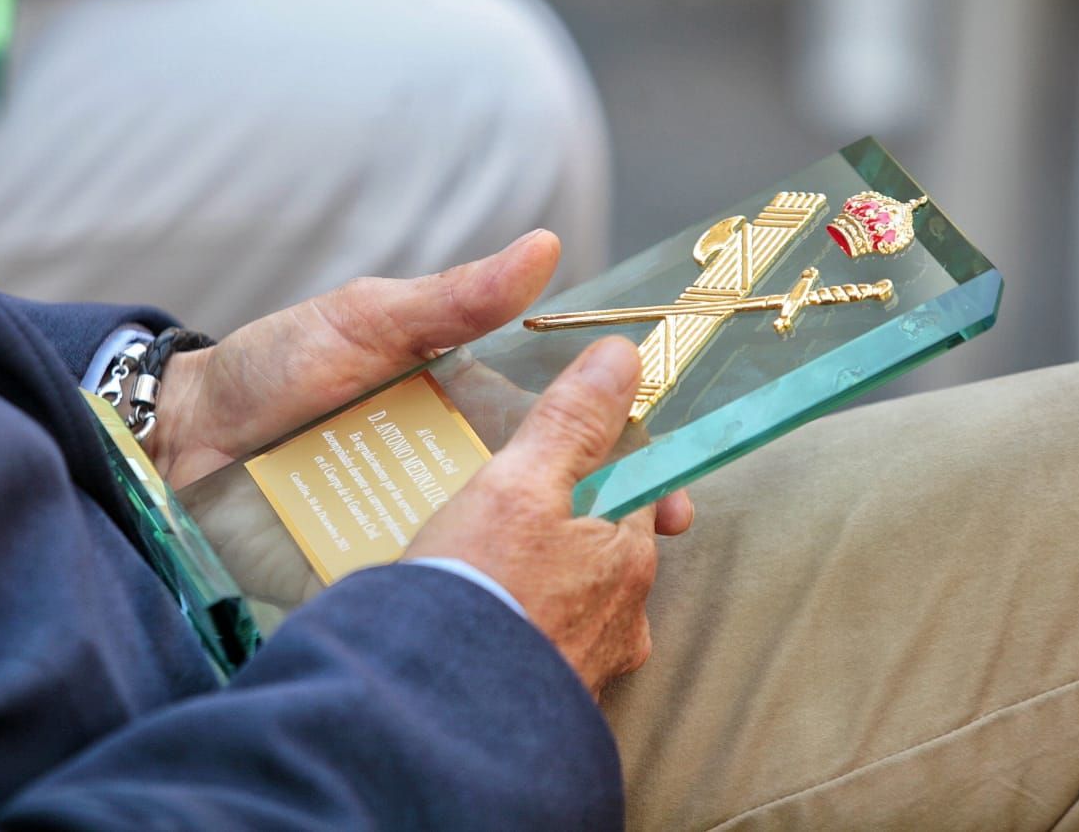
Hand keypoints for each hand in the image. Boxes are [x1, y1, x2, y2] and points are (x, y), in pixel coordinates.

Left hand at [155, 231, 689, 625]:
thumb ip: (453, 300)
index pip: (572, 441)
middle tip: (645, 560)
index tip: (669, 498)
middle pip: (549, 517)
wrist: (180, 436)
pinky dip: (465, 618)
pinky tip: (501, 639)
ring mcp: (420, 533)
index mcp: (474, 414)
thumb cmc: (277, 365)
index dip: (630, 467)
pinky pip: (432, 600)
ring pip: (499, 567)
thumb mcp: (369, 320)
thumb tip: (544, 249)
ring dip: (544, 591)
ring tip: (587, 613)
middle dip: (604, 544)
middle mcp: (458, 480)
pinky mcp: (376, 575)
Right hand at [407, 337, 691, 697]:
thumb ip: (571, 421)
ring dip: (539, 587)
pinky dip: (517, 634)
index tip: (569, 458)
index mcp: (626, 555)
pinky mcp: (550, 707)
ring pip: (575, 605)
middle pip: (603, 549)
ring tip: (480, 572)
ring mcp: (589, 668)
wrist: (439, 721)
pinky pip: (542, 652)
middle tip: (505, 515)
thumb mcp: (519, 483)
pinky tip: (476, 626)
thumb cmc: (480, 593)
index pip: (639, 490)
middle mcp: (624, 618)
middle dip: (564, 530)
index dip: (606, 463)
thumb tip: (624, 357)